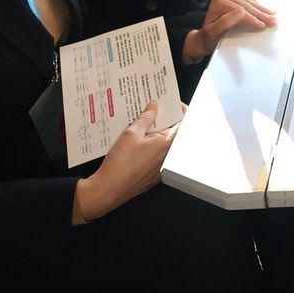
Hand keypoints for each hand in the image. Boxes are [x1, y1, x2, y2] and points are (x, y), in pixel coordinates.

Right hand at [74, 102, 177, 220]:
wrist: (110, 189)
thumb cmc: (121, 163)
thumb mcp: (131, 134)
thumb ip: (145, 118)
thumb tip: (153, 107)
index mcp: (167, 144)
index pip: (183, 123)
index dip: (180, 111)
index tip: (172, 103)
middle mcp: (168, 156)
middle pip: (174, 132)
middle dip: (165, 119)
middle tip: (154, 109)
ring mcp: (161, 166)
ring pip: (164, 143)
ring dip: (156, 132)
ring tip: (143, 122)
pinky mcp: (153, 174)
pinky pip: (157, 154)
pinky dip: (151, 144)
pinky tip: (138, 139)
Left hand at [183, 0, 277, 63]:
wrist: (204, 39)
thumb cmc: (208, 38)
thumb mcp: (213, 33)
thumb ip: (225, 22)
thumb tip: (240, 13)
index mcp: (218, 3)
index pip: (241, 10)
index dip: (252, 18)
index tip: (262, 26)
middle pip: (246, 5)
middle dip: (260, 14)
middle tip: (272, 20)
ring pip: (249, 2)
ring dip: (261, 9)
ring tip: (272, 14)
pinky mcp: (233, 1)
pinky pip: (247, 0)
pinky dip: (257, 5)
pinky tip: (264, 8)